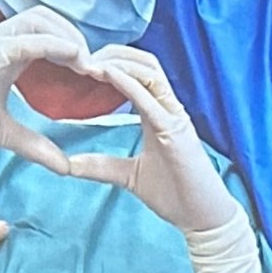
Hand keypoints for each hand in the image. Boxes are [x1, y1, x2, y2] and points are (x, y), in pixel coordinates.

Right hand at [0, 10, 97, 175]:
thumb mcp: (2, 133)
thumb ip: (35, 145)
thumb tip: (65, 166)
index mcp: (7, 54)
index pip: (49, 37)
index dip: (75, 51)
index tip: (97, 75)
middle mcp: (2, 41)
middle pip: (49, 20)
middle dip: (77, 38)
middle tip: (98, 67)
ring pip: (41, 20)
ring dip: (69, 37)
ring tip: (89, 64)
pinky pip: (27, 38)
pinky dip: (54, 43)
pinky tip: (75, 57)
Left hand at [56, 44, 235, 234]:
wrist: (202, 218)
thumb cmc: (175, 195)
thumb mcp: (129, 176)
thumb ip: (102, 166)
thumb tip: (70, 164)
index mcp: (159, 115)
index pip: (138, 74)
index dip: (112, 63)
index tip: (82, 64)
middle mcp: (168, 110)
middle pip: (144, 63)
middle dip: (113, 54)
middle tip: (82, 56)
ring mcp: (174, 117)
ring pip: (150, 72)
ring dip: (119, 62)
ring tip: (91, 61)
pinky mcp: (177, 131)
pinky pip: (151, 99)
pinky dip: (128, 83)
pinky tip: (107, 75)